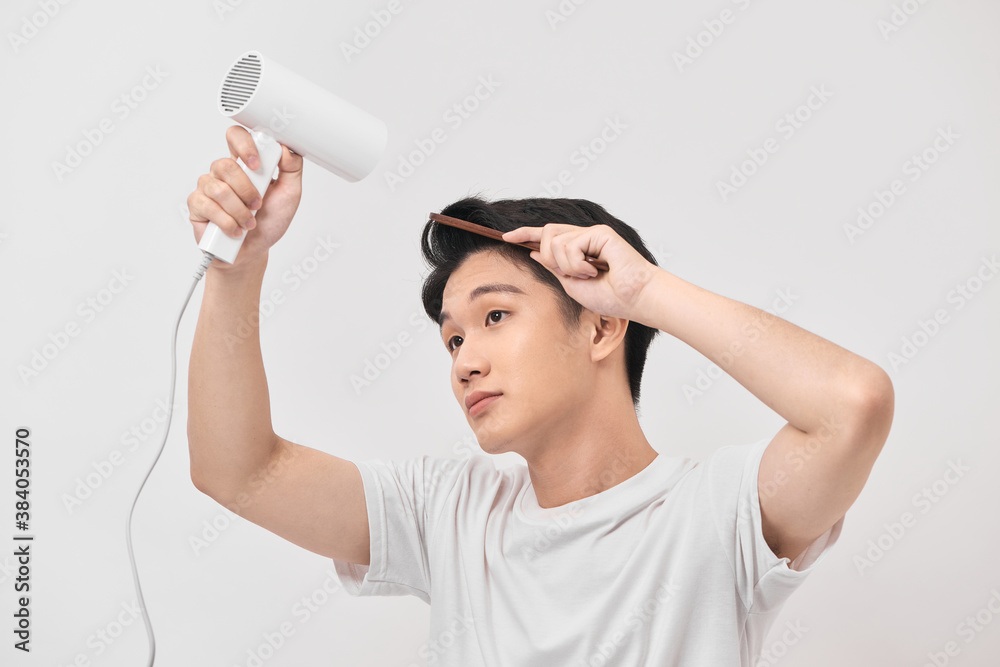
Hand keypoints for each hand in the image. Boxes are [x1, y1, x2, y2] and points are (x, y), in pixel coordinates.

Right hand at [186, 125, 303, 269]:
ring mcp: (208, 187)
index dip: (244, 145)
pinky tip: (235, 229)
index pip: (236, 137)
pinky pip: (208, 206)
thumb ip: (292, 169)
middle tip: (257, 205)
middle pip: (226, 165)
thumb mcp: (290, 195)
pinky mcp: (197, 205)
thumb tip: (286, 148)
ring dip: (239, 211)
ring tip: (248, 223)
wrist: (254, 252)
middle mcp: (224, 173)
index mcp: (245, 164)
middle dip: (246, 190)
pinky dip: (227, 222)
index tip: (256, 165)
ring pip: (218, 188)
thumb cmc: (269, 222)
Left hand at [501, 223, 659, 320]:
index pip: (546, 235)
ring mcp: (591, 233)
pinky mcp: (600, 233)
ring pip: (555, 240)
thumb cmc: (611, 296)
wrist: (634, 299)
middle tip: (570, 274)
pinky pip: (570, 245)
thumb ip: (554, 268)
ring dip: (565, 264)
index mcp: (577, 249)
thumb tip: (534, 253)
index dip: (525, 234)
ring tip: (587, 275)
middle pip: (546, 234)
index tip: (506, 237)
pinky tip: (595, 270)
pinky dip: (577, 264)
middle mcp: (583, 237)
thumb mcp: (572, 285)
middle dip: (548, 256)